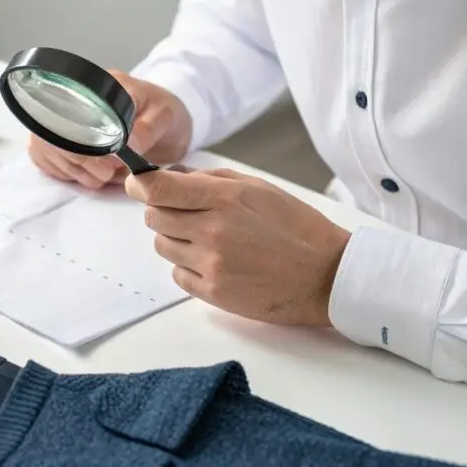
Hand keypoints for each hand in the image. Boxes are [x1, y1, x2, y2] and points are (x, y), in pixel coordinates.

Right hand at [28, 70, 192, 188]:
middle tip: (108, 173)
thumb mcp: (166, 117)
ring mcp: (64, 118)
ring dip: (76, 171)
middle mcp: (75, 98)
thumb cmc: (165, 114)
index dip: (84, 142)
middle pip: (55, 134)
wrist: (164, 122)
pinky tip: (88, 174)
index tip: (109, 163)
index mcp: (100, 86)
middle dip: (81, 162)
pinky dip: (67, 173)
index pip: (72, 110)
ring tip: (104, 175)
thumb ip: (149, 128)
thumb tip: (129, 142)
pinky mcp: (60, 139)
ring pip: (49, 149)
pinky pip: (47, 159)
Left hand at [125, 167, 350, 325]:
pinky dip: (187, 266)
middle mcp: (212, 230)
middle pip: (154, 217)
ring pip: (162, 245)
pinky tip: (215, 262)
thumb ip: (211, 179)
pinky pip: (177, 274)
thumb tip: (174, 174)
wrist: (327, 276)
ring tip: (208, 239)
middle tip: (187, 213)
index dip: (140, 183)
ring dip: (175, 239)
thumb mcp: (258, 187)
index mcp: (225, 198)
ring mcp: (211, 263)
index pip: (158, 188)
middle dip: (163, 210)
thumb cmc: (297, 227)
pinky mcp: (213, 292)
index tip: (139, 183)